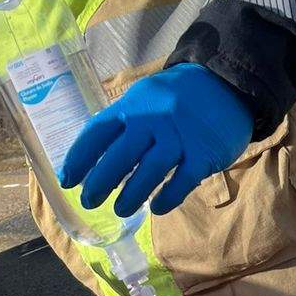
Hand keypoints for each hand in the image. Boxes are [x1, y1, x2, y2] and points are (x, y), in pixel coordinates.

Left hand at [60, 63, 254, 218]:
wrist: (228, 85)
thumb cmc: (179, 97)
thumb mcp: (147, 96)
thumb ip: (126, 122)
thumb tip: (98, 159)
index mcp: (134, 105)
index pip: (98, 132)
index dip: (79, 158)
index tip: (67, 180)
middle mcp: (153, 120)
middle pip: (119, 157)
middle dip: (100, 183)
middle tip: (89, 202)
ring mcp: (179, 138)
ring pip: (148, 172)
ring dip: (131, 196)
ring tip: (121, 210)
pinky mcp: (203, 154)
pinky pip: (181, 182)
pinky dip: (167, 198)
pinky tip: (157, 208)